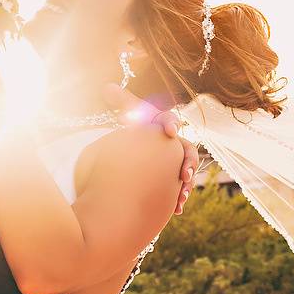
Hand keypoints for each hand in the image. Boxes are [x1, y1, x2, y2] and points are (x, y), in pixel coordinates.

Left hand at [103, 83, 198, 214]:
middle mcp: (176, 142)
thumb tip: (105, 86)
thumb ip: (121, 101)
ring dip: (188, 184)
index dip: (171, 124)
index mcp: (165, 124)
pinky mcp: (174, 175)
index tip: (169, 131)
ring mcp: (177, 160)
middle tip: (184, 174)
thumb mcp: (130, 113)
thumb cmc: (139, 125)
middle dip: (188, 163)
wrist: (142, 144)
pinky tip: (177, 208)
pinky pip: (181, 186)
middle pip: (188, 150)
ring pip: (188, 171)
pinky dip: (180, 196)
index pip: (171, 121)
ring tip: (183, 195)